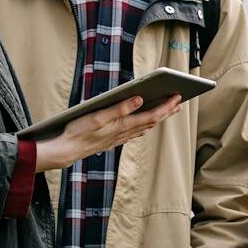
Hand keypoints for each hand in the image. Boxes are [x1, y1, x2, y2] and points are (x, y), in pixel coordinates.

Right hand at [34, 94, 182, 171]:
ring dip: (157, 119)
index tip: (177, 97)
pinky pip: (134, 133)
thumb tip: (139, 99)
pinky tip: (144, 124)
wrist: (67, 150)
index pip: (151, 116)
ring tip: (167, 111)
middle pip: (151, 122)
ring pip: (144, 128)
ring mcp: (119, 138)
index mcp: (123, 125)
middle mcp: (124, 133)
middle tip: (179, 102)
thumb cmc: (79, 131)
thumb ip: (119, 108)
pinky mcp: (113, 140)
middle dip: (167, 112)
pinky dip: (144, 126)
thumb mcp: (98, 116)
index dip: (166, 107)